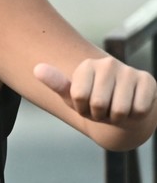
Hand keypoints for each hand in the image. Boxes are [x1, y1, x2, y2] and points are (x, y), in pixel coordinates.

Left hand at [35, 57, 156, 124]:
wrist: (123, 109)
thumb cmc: (93, 103)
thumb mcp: (72, 97)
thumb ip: (56, 83)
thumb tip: (37, 68)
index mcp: (86, 66)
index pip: (79, 96)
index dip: (82, 109)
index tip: (85, 105)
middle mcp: (108, 64)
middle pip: (98, 104)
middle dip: (99, 115)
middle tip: (103, 110)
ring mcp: (129, 71)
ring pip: (120, 110)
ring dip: (117, 118)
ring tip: (116, 110)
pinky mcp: (148, 81)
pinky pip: (139, 110)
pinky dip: (134, 116)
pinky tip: (132, 108)